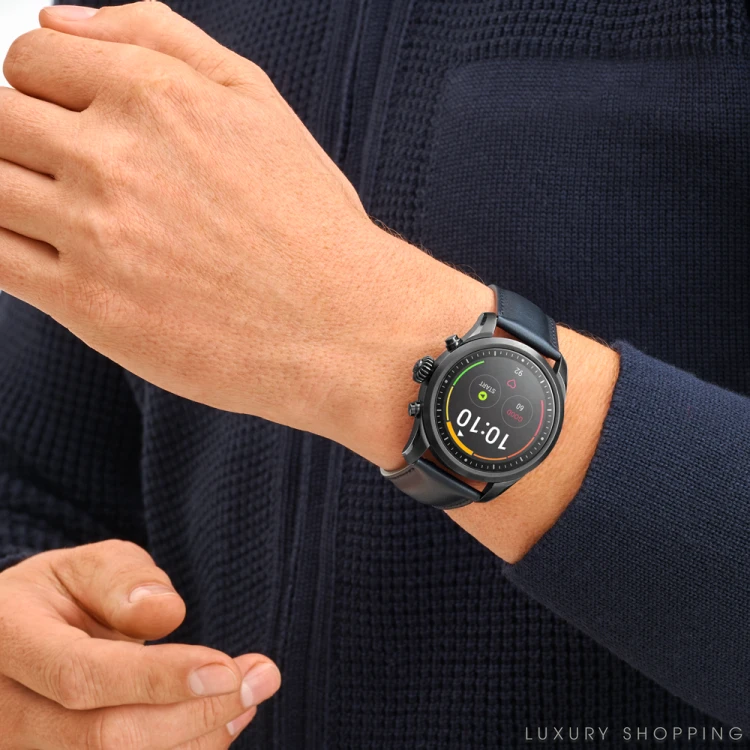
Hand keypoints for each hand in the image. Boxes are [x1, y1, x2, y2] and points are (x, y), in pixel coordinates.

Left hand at [0, 1, 485, 455]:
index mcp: (152, 94)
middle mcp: (113, 157)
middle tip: (69, 175)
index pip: (28, 59)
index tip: (71, 123)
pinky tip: (46, 253)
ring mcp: (94, 232)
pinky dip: (3, 245)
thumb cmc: (309, 222)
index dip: (43, 89)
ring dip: (11, 193)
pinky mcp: (87, 304)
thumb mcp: (256, 100)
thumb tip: (61, 17)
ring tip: (67, 218)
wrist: (341, 324)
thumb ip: (157, 37)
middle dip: (19, 139)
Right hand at [0, 540, 280, 747]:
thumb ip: (120, 580)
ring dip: (197, 739)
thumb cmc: (59, 597)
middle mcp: (3, 712)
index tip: (227, 668)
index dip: (157, 679)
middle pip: (102, 739)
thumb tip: (165, 613)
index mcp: (7, 640)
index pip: (81, 676)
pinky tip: (220, 724)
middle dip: (195, 714)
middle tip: (264, 676)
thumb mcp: (82, 567)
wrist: (16, 641)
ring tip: (249, 696)